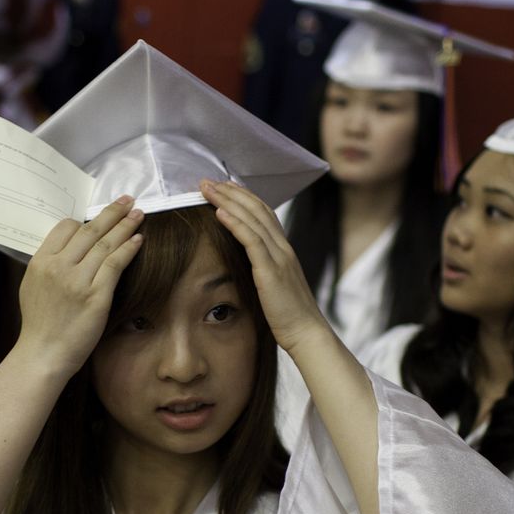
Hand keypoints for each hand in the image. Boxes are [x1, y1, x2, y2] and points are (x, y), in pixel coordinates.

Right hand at [13, 197, 143, 377]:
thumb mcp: (34, 287)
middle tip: (128, 201)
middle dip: (112, 213)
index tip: (101, 217)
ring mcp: (77, 280)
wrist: (43, 354)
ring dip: (125, 225)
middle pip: (89, 230)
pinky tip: (138, 239)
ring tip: (138, 214)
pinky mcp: (96, 295)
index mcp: (40, 262)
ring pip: (105, 243)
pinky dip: (128, 248)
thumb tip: (70, 249)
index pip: (65, 228)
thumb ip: (50, 265)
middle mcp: (58, 266)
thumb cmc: (40, 325)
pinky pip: (115, 263)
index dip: (85, 220)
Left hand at [200, 180, 332, 355]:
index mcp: (284, 250)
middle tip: (207, 180)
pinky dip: (235, 223)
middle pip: (257, 208)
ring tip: (207, 188)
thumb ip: (265, 270)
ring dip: (227, 200)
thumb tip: (248, 266)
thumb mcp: (275, 286)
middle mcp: (283, 248)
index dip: (243, 197)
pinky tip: (219, 212)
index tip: (223, 186)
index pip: (264, 213)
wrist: (306, 334)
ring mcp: (279, 257)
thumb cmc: (289, 316)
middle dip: (231, 191)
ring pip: (252, 218)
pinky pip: (251, 240)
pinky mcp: (271, 271)